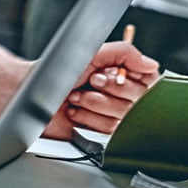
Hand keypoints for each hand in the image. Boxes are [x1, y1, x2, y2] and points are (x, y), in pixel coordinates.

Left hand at [43, 40, 158, 139]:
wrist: (35, 92)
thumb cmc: (60, 69)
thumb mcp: (93, 53)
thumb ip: (125, 53)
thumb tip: (152, 64)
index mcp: (123, 74)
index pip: (148, 82)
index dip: (129, 80)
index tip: (106, 74)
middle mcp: (121, 95)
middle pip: (139, 101)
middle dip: (107, 90)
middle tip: (89, 82)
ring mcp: (112, 115)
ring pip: (124, 117)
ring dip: (95, 104)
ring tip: (77, 96)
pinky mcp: (101, 134)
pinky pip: (110, 132)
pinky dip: (89, 118)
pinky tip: (75, 111)